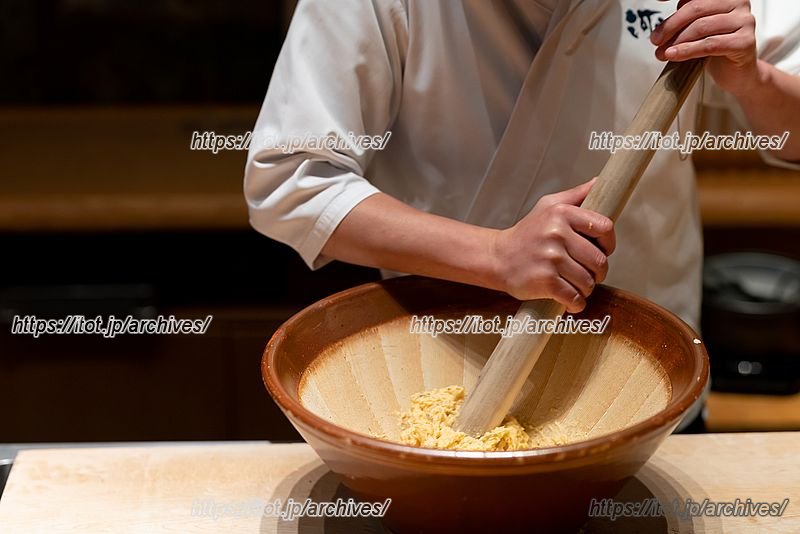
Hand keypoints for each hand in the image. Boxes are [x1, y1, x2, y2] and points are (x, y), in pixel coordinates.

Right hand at [492, 179, 614, 312]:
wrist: (497, 258)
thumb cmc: (526, 234)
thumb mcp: (548, 206)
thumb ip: (576, 195)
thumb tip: (600, 181)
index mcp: (562, 213)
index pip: (605, 228)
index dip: (608, 243)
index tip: (600, 250)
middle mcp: (557, 234)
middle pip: (599, 260)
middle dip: (597, 272)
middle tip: (586, 273)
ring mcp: (551, 258)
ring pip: (588, 281)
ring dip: (585, 289)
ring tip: (574, 285)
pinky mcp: (545, 281)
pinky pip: (574, 297)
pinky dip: (575, 304)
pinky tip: (569, 301)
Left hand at [651, 0, 758, 94]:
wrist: (734, 73)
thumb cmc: (714, 47)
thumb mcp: (695, 26)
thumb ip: (684, 15)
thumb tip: (660, 13)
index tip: (657, 1)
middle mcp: (738, 2)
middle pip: (695, 8)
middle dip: (670, 25)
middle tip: (655, 39)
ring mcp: (744, 20)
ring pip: (701, 26)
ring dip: (676, 41)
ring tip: (662, 52)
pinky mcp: (745, 41)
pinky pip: (709, 44)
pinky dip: (687, 50)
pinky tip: (673, 55)